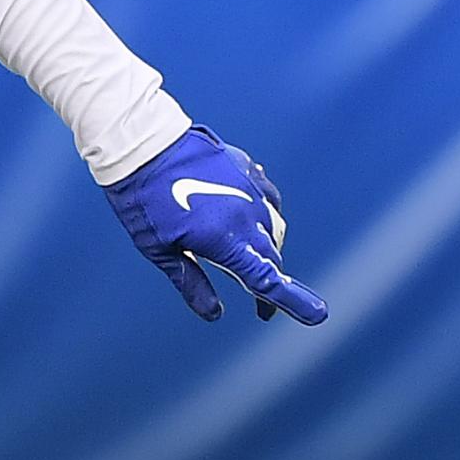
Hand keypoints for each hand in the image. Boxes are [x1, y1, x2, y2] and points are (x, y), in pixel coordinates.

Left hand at [104, 127, 326, 325]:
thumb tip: (214, 312)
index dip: (293, 301)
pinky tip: (253, 219)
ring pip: (272, 226)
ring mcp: (249, 188)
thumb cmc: (143, 200)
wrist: (142, 143)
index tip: (317, 315)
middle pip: (271, 256)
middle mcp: (246, 214)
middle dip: (270, 281)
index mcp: (225, 240)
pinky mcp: (245, 169)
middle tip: (261, 305)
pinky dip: (265, 215)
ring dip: (267, 249)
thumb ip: (190, 282)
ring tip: (252, 263)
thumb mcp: (159, 250)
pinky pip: (267, 198)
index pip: (266, 278)